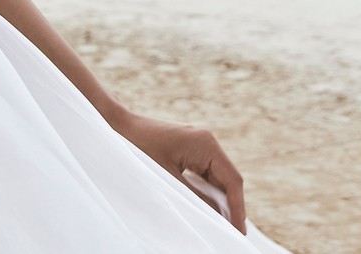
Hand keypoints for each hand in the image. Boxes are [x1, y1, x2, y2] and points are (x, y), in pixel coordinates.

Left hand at [112, 109, 247, 233]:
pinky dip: (209, 191)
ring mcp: (200, 145)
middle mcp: (208, 142)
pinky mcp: (191, 150)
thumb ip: (196, 197)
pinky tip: (210, 209)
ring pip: (218, 178)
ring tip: (224, 225)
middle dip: (231, 206)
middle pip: (228, 179)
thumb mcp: (169, 177)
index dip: (238, 207)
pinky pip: (206, 174)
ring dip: (221, 200)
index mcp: (206, 144)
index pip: (232, 180)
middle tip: (234, 233)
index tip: (240, 230)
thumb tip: (219, 217)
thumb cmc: (140, 148)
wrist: (120, 126)